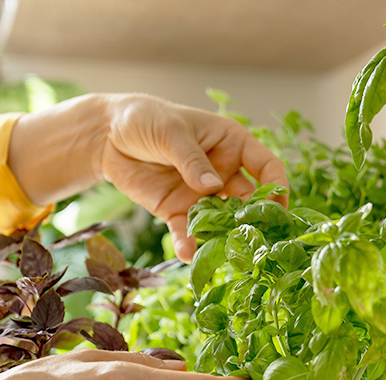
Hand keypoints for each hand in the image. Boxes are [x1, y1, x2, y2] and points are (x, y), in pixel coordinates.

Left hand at [96, 94, 288, 261]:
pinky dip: (188, 243)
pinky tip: (187, 254)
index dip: (276, 186)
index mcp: (231, 144)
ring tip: (224, 255)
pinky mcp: (177, 210)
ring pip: (220, 221)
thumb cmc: (146, 119)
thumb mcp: (171, 132)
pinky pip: (187, 231)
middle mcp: (222, 172)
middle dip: (252, 221)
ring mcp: (201, 194)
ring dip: (223, 238)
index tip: (278, 207)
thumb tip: (213, 186)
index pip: (265, 166)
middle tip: (255, 241)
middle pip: (247, 201)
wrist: (108, 135)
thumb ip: (192, 159)